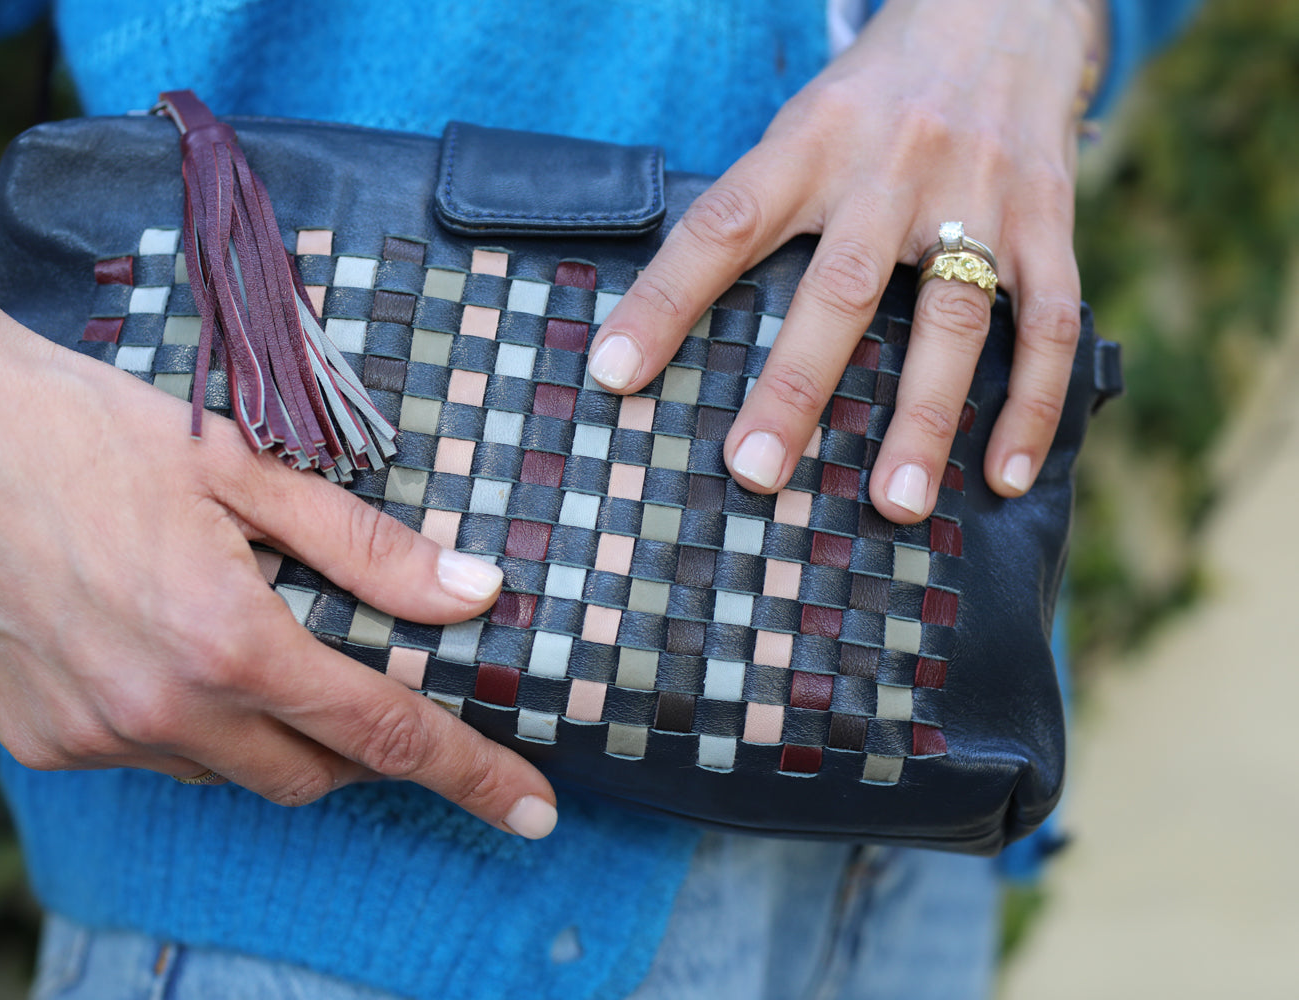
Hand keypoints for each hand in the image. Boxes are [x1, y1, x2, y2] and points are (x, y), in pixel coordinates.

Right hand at [0, 189, 556, 843]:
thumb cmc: (88, 429)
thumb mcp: (244, 468)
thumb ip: (367, 548)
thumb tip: (472, 595)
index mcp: (227, 639)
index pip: (385, 733)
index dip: (471, 773)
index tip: (533, 810)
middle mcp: (162, 708)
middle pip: (313, 773)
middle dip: (360, 745)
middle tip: (367, 680)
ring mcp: (94, 735)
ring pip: (231, 772)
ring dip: (268, 730)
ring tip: (246, 637)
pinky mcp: (42, 742)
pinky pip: (153, 759)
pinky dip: (189, 723)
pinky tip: (163, 647)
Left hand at [587, 0, 1102, 521]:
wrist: (1005, 6)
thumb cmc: (876, 94)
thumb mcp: (802, 125)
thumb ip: (759, 208)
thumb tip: (669, 320)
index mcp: (810, 144)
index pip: (722, 225)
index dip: (664, 300)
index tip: (614, 374)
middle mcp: (892, 168)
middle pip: (839, 289)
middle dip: (795, 387)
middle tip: (752, 473)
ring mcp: (979, 196)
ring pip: (952, 319)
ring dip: (923, 419)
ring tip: (894, 505)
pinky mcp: (1050, 219)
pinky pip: (1052, 321)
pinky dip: (1035, 402)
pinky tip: (1007, 474)